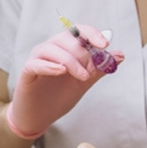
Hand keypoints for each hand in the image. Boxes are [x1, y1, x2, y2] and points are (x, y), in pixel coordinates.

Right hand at [5, 26, 123, 139]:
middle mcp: (49, 49)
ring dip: (71, 61)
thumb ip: (100, 68)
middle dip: (83, 53)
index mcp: (64, 48)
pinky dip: (49, 66)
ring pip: (52, 49)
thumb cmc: (58, 97)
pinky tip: (61, 72)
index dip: (91, 34)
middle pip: (66, 37)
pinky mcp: (26, 72)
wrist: (40, 117)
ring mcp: (36, 59)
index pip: (77, 31)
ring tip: (82, 77)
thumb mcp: (84, 82)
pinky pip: (36, 64)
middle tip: (91, 71)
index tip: (105, 44)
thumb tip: (120, 55)